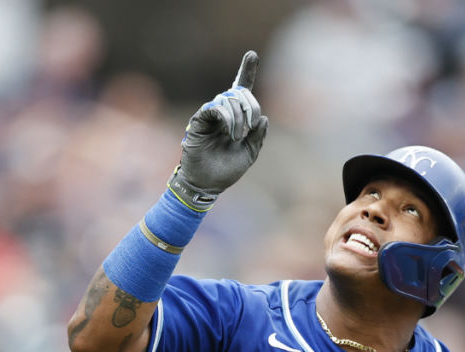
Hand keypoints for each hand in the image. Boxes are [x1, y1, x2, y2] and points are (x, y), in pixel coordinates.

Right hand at [176, 51, 269, 198]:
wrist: (208, 184)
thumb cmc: (226, 170)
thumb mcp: (249, 154)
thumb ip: (258, 136)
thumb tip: (264, 119)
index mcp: (236, 118)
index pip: (242, 90)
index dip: (247, 71)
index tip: (252, 54)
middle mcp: (223, 112)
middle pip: (239, 92)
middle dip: (251, 105)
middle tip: (252, 124)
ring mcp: (211, 115)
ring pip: (228, 98)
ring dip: (239, 116)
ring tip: (238, 137)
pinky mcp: (200, 121)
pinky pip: (214, 107)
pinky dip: (226, 116)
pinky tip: (229, 131)